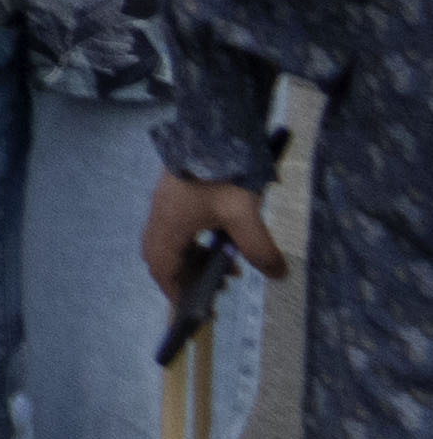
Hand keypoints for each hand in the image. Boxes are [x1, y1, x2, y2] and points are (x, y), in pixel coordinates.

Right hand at [154, 172, 286, 303]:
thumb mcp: (244, 215)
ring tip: (228, 265)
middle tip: (212, 289)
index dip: (174, 290)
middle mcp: (161, 214)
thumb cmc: (222, 174)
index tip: (193, 309)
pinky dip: (195, 242)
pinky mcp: (177, 191)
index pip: (162, 267)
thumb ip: (259, 248)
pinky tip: (221, 239)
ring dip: (192, 258)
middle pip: (160, 255)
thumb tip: (277, 274)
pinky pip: (177, 226)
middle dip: (183, 277)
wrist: (212, 129)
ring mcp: (167, 200)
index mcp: (170, 224)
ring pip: (170, 240)